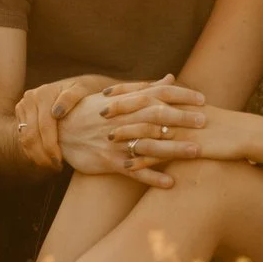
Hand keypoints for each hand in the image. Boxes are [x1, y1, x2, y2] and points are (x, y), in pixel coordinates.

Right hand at [14, 74, 113, 171]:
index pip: (44, 126)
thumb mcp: (84, 90)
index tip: (61, 162)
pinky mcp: (21, 113)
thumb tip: (56, 113)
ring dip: (36, 156)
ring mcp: (24, 105)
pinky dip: (32, 151)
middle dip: (42, 155)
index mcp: (44, 93)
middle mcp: (31, 98)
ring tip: (51, 166)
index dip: (51, 147)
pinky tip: (44, 159)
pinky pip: (23, 137)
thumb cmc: (86, 91)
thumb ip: (71, 97)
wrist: (79, 87)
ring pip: (24, 138)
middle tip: (56, 168)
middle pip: (31, 135)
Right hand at [69, 77, 203, 185]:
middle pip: (156, 117)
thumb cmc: (90, 113)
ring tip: (197, 152)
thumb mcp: (115, 97)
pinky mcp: (108, 162)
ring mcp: (115, 142)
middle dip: (181, 119)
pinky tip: (170, 183)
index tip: (202, 100)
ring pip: (148, 145)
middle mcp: (122, 120)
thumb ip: (145, 89)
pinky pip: (133, 171)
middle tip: (204, 123)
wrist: (58, 132)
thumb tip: (170, 78)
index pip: (157, 94)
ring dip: (173, 149)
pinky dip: (151, 177)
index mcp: (125, 103)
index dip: (180, 96)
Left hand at [110, 100, 262, 171]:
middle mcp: (179, 112)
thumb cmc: (221, 123)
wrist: (246, 134)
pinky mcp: (188, 148)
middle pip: (143, 107)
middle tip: (98, 112)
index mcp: (179, 100)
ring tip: (108, 138)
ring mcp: (183, 130)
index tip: (105, 92)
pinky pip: (161, 154)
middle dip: (120, 109)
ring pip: (150, 130)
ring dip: (128, 134)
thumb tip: (162, 95)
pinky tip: (128, 165)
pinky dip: (143, 159)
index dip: (125, 91)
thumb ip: (177, 103)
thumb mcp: (198, 110)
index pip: (146, 91)